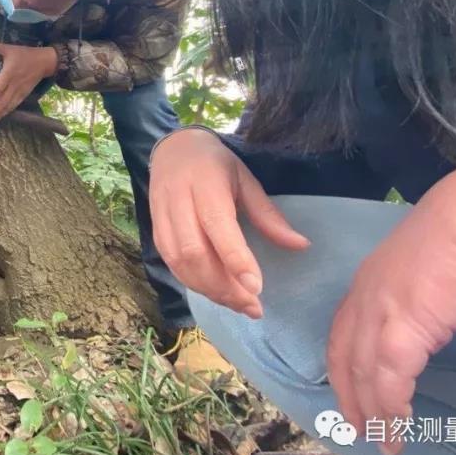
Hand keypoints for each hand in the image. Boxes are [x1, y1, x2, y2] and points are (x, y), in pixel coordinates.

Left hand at [0, 42, 57, 126]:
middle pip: (3, 101)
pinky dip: (8, 111)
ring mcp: (20, 90)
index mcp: (9, 73)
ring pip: (9, 105)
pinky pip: (15, 104)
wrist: (44, 62)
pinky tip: (1, 117)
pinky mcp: (24, 94)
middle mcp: (14, 84)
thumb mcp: (9, 48)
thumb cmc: (25, 54)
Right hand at [150, 129, 310, 318]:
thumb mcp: (246, 179)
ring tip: (238, 304)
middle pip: (195, 253)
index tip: (257, 289)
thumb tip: (300, 246)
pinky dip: (193, 283)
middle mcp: (179, 202)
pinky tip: (215, 292)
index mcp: (206, 185)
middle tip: (252, 306)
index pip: (218, 227)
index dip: (236, 260)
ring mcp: (162, 217)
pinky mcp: (154, 230)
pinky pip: (170, 264)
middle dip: (224, 286)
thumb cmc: (215, 163)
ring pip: (180, 263)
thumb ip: (268, 214)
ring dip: (209, 290)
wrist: (172, 147)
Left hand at [327, 149, 455, 454]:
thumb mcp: (426, 270)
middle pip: (343, 355)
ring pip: (363, 372)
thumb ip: (415, 297)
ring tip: (382, 440)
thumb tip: (426, 325)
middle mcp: (365, 295)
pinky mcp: (406, 324)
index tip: (351, 393)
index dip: (344, 366)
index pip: (343, 332)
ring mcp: (381, 310)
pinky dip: (390, 404)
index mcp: (368, 280)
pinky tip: (397, 423)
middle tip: (358, 428)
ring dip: (371, 410)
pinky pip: (390, 376)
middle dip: (349, 395)